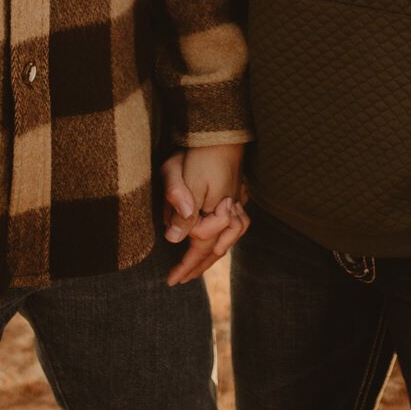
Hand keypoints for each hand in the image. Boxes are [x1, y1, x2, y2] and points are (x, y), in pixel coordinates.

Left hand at [160, 146, 250, 285]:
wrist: (221, 129)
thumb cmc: (197, 152)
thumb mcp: (178, 176)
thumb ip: (178, 206)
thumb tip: (173, 238)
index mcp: (216, 211)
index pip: (200, 247)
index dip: (186, 266)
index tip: (172, 280)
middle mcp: (230, 211)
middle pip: (217, 247)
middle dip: (199, 266)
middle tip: (182, 279)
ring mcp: (235, 201)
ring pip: (232, 236)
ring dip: (216, 253)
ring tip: (200, 265)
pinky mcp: (235, 191)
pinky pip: (238, 220)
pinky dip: (230, 233)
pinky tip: (224, 238)